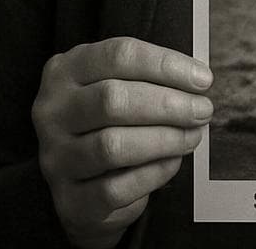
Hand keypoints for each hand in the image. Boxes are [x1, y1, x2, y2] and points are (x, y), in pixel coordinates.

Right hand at [31, 37, 213, 248]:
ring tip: (192, 136)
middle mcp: (52, 112)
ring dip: (165, 139)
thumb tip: (197, 81)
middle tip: (203, 110)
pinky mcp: (69, 199)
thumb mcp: (118, 87)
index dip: (165, 65)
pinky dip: (153, 173)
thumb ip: (149, 79)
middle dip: (168, 104)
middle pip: (113, 99)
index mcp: (65, 72)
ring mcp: (56, 157)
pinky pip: (116, 187)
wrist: (83, 188)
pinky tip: (173, 162)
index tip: (202, 79)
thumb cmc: (109, 125)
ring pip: (113, 145)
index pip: (118, 56)